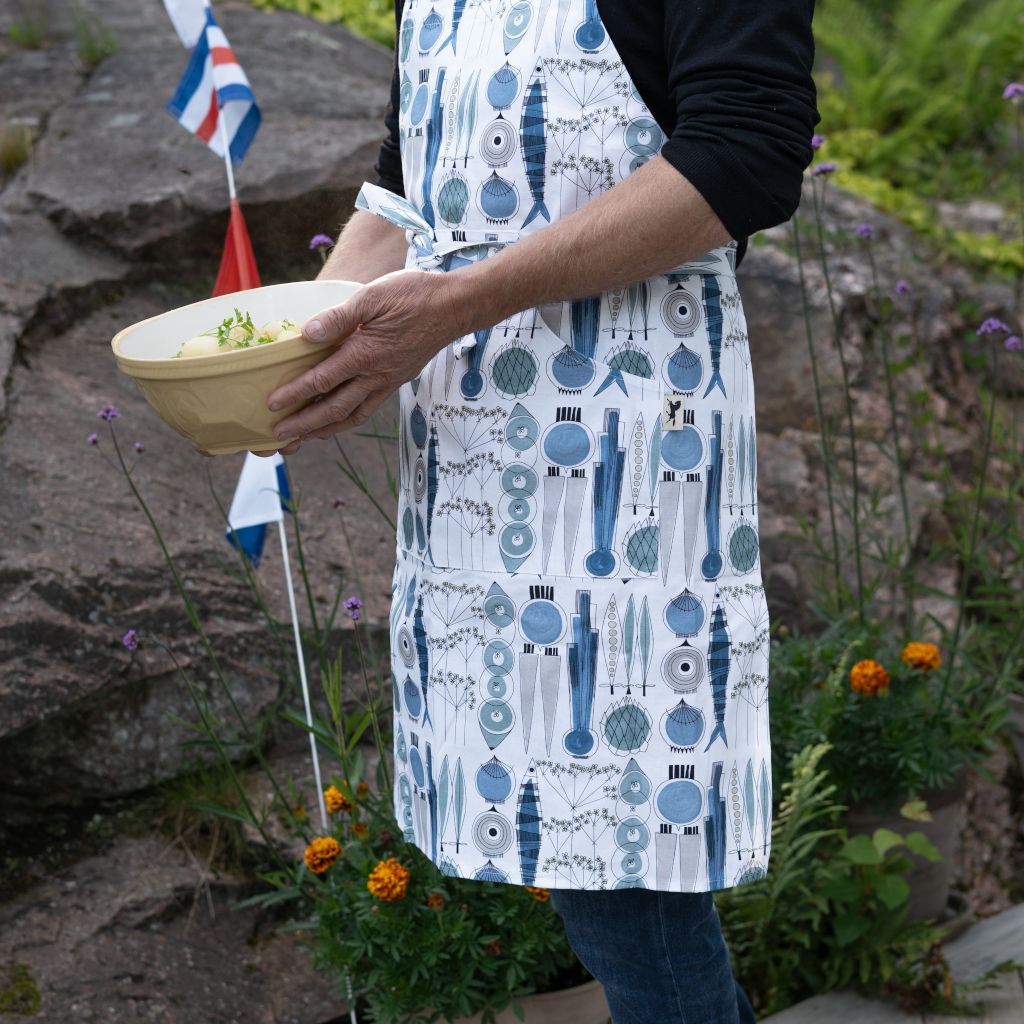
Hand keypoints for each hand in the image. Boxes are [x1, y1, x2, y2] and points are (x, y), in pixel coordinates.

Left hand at [265, 268, 472, 446]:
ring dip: (325, 429)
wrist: (454, 308)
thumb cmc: (413, 296)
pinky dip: (347, 419)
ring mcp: (387, 382)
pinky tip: (335, 420)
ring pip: (352, 415)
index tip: (273, 404)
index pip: (323, 379)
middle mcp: (376, 375)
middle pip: (334, 408)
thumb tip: (308, 333)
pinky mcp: (395, 381)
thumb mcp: (372, 296)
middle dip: (305, 424)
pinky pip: (367, 408)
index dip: (296, 393)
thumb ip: (339, 317)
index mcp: (366, 353)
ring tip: (303, 439)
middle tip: (279, 436)